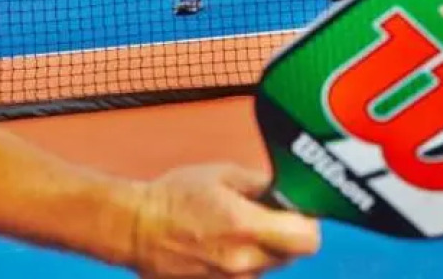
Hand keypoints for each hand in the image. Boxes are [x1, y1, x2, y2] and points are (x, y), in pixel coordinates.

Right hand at [124, 164, 320, 277]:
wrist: (134, 229)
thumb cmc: (175, 197)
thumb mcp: (222, 174)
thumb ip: (261, 184)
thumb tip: (286, 190)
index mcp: (247, 227)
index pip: (307, 240)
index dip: (307, 224)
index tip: (296, 212)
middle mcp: (243, 262)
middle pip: (291, 256)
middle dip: (285, 236)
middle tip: (265, 217)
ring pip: (267, 269)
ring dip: (262, 251)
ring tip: (234, 231)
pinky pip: (245, 278)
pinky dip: (242, 264)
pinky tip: (220, 246)